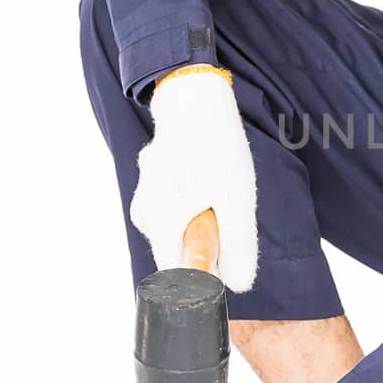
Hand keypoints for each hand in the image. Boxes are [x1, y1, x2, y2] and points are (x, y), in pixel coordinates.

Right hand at [130, 65, 258, 289]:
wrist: (193, 97)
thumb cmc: (216, 147)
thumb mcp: (237, 199)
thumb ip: (238, 245)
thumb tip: (238, 285)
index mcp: (160, 223)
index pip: (179, 273)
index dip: (207, 270)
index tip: (226, 246)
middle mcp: (144, 215)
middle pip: (182, 247)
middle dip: (209, 235)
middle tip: (226, 203)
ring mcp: (145, 197)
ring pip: (181, 225)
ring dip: (205, 214)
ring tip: (217, 182)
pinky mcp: (152, 184)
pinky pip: (177, 206)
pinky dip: (197, 198)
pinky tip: (206, 171)